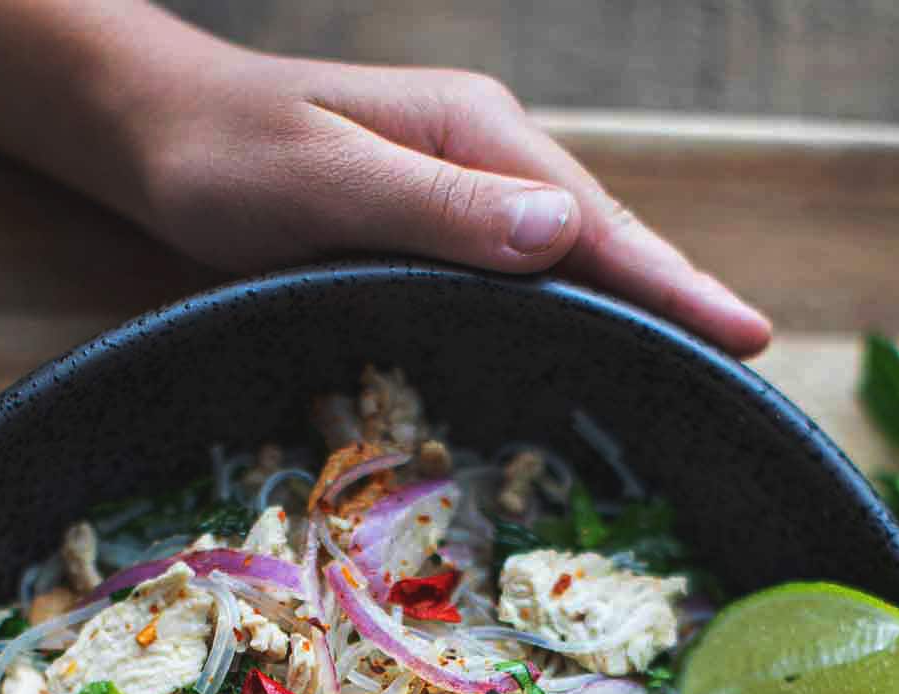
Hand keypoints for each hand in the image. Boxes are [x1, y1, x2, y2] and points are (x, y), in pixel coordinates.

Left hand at [118, 46, 769, 356]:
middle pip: (601, 235)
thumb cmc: (225, 157)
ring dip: (628, 304)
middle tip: (745, 361)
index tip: (747, 334)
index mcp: (474, 137)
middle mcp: (483, 155)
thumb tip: (566, 233)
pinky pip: (520, 267)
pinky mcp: (429, 218)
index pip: (598, 223)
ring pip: (567, 253)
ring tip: (692, 362)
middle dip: (673, 296)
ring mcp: (458, 186)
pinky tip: (582, 343)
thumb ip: (438, 210)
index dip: (672, 283)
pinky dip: (566, 305)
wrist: (151, 127)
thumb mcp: (326, 183)